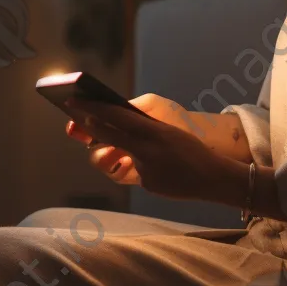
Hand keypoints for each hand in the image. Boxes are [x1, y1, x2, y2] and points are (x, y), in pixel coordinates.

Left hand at [62, 96, 223, 200]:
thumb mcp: (167, 128)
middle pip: (108, 137)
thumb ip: (141, 125)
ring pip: (115, 160)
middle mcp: (147, 149)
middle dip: (89, 129)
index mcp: (154, 130)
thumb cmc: (188, 146)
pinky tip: (161, 169)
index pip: (117, 115)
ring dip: (115, 155)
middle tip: (75, 123)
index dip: (93, 108)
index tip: (74, 101)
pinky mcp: (147, 184)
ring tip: (124, 153)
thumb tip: (113, 121)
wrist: (212, 176)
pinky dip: (142, 168)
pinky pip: (133, 173)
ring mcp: (145, 169)